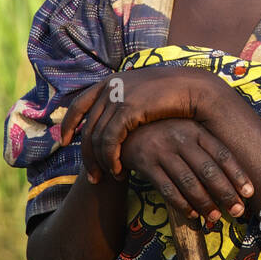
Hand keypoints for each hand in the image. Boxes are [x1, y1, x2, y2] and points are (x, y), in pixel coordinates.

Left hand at [60, 66, 225, 183]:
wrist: (195, 88)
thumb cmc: (175, 97)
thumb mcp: (144, 97)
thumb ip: (127, 105)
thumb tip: (117, 122)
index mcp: (112, 81)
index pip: (79, 103)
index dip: (69, 123)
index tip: (65, 141)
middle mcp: (110, 87)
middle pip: (86, 127)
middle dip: (85, 154)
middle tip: (92, 176)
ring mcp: (117, 96)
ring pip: (96, 137)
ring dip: (100, 162)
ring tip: (108, 177)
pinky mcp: (127, 108)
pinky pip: (109, 140)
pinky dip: (111, 159)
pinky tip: (118, 171)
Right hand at [119, 118, 253, 225]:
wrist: (125, 130)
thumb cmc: (164, 134)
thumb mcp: (186, 132)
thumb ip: (205, 149)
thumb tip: (231, 180)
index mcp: (195, 129)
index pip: (222, 153)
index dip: (237, 174)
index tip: (249, 193)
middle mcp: (180, 137)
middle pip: (208, 170)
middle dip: (225, 193)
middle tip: (238, 211)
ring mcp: (161, 150)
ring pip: (188, 182)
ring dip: (205, 203)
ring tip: (215, 217)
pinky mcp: (145, 163)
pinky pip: (167, 189)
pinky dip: (182, 204)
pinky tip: (192, 214)